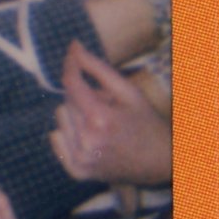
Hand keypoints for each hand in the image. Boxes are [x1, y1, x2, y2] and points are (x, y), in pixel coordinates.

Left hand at [50, 40, 172, 188]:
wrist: (161, 163)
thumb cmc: (147, 123)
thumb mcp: (129, 92)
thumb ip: (99, 69)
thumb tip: (74, 47)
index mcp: (101, 119)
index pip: (71, 84)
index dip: (70, 65)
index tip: (72, 52)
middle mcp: (87, 141)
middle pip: (66, 101)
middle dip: (82, 96)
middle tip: (105, 105)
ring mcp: (81, 159)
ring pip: (61, 118)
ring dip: (75, 115)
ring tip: (100, 123)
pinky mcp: (77, 171)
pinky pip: (57, 140)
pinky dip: (68, 134)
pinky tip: (89, 137)